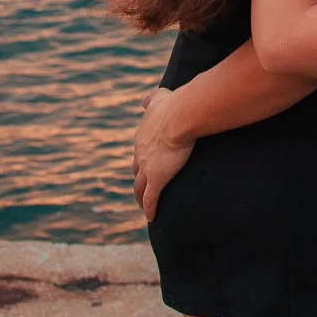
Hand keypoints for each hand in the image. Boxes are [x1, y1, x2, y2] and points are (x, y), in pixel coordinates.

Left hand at [132, 87, 194, 220]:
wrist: (181, 117)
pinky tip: (152, 218)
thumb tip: (144, 100)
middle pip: (136, 172)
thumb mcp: (160, 98)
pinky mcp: (156, 179)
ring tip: (144, 207)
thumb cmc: (174, 106)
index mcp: (142, 137)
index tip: (146, 168)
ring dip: (140, 199)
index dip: (142, 161)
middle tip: (143, 189)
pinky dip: (150, 209)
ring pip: (139, 188)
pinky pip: (151, 199)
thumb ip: (152, 98)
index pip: (140, 153)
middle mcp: (140, 154)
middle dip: (139, 180)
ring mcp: (147, 168)